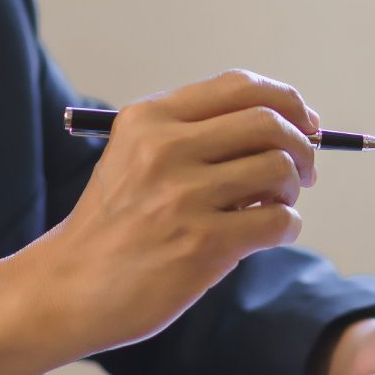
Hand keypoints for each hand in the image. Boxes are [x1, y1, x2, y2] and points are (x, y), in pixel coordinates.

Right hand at [0, 69, 319, 374]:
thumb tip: (288, 130)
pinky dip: (287, 227)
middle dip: (303, 146)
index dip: (288, 102)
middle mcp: (166, 149)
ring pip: (279, 169)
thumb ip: (197, 138)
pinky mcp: (203, 244)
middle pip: (270, 123)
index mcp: (150, 119)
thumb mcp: (137, 158)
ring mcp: (184, 197)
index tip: (305, 124)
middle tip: (305, 172)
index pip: (241, 86)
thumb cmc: (115, 226)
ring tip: (274, 207)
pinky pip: (280, 221)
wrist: (69, 288)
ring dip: (292, 191)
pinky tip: (269, 235)